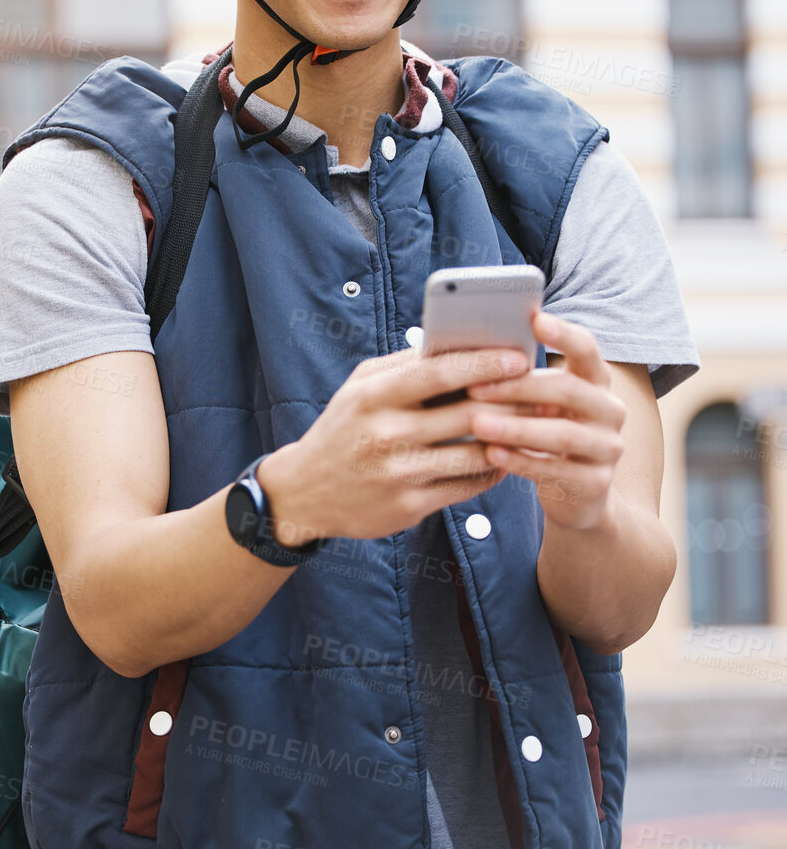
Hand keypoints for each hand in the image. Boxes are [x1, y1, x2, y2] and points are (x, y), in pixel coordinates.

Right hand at [257, 343, 529, 544]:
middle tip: (542, 393)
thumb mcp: (359, 388)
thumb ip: (403, 366)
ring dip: (511, 439)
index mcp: (374, 397)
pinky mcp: (410, 505)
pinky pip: (467, 485)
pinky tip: (504, 458)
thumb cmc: (343, 429)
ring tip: (533, 426)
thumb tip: (458, 343)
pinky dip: (492, 470)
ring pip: (475, 453)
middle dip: (511, 401)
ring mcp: (399, 473)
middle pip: (467, 414)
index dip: (483, 364)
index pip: (438, 373)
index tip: (518, 357)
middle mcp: (387, 434)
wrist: (305, 492)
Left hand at [464, 313, 625, 530]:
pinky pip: (556, 470)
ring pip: (562, 434)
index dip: (563, 333)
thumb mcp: (540, 407)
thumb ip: (522, 381)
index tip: (534, 319)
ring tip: (477, 424)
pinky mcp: (596, 483)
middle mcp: (610, 411)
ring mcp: (608, 448)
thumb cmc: (545, 439)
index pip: (587, 349)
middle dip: (519, 387)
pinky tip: (491, 454)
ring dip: (516, 427)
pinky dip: (520, 461)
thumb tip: (473, 351)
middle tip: (475, 388)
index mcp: (596, 382)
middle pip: (568, 390)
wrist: (578, 498)